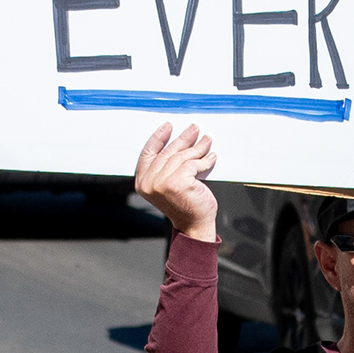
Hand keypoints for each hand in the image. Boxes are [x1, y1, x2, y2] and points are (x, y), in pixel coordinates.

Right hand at [134, 120, 217, 239]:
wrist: (194, 226)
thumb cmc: (184, 206)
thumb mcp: (168, 185)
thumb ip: (167, 167)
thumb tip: (181, 142)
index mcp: (142, 182)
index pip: (148, 153)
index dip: (158, 137)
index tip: (168, 126)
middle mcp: (148, 183)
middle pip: (167, 152)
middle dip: (183, 138)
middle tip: (194, 129)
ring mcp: (161, 183)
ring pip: (182, 157)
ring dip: (197, 147)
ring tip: (206, 141)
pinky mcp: (177, 182)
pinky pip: (193, 164)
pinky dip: (204, 160)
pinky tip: (211, 157)